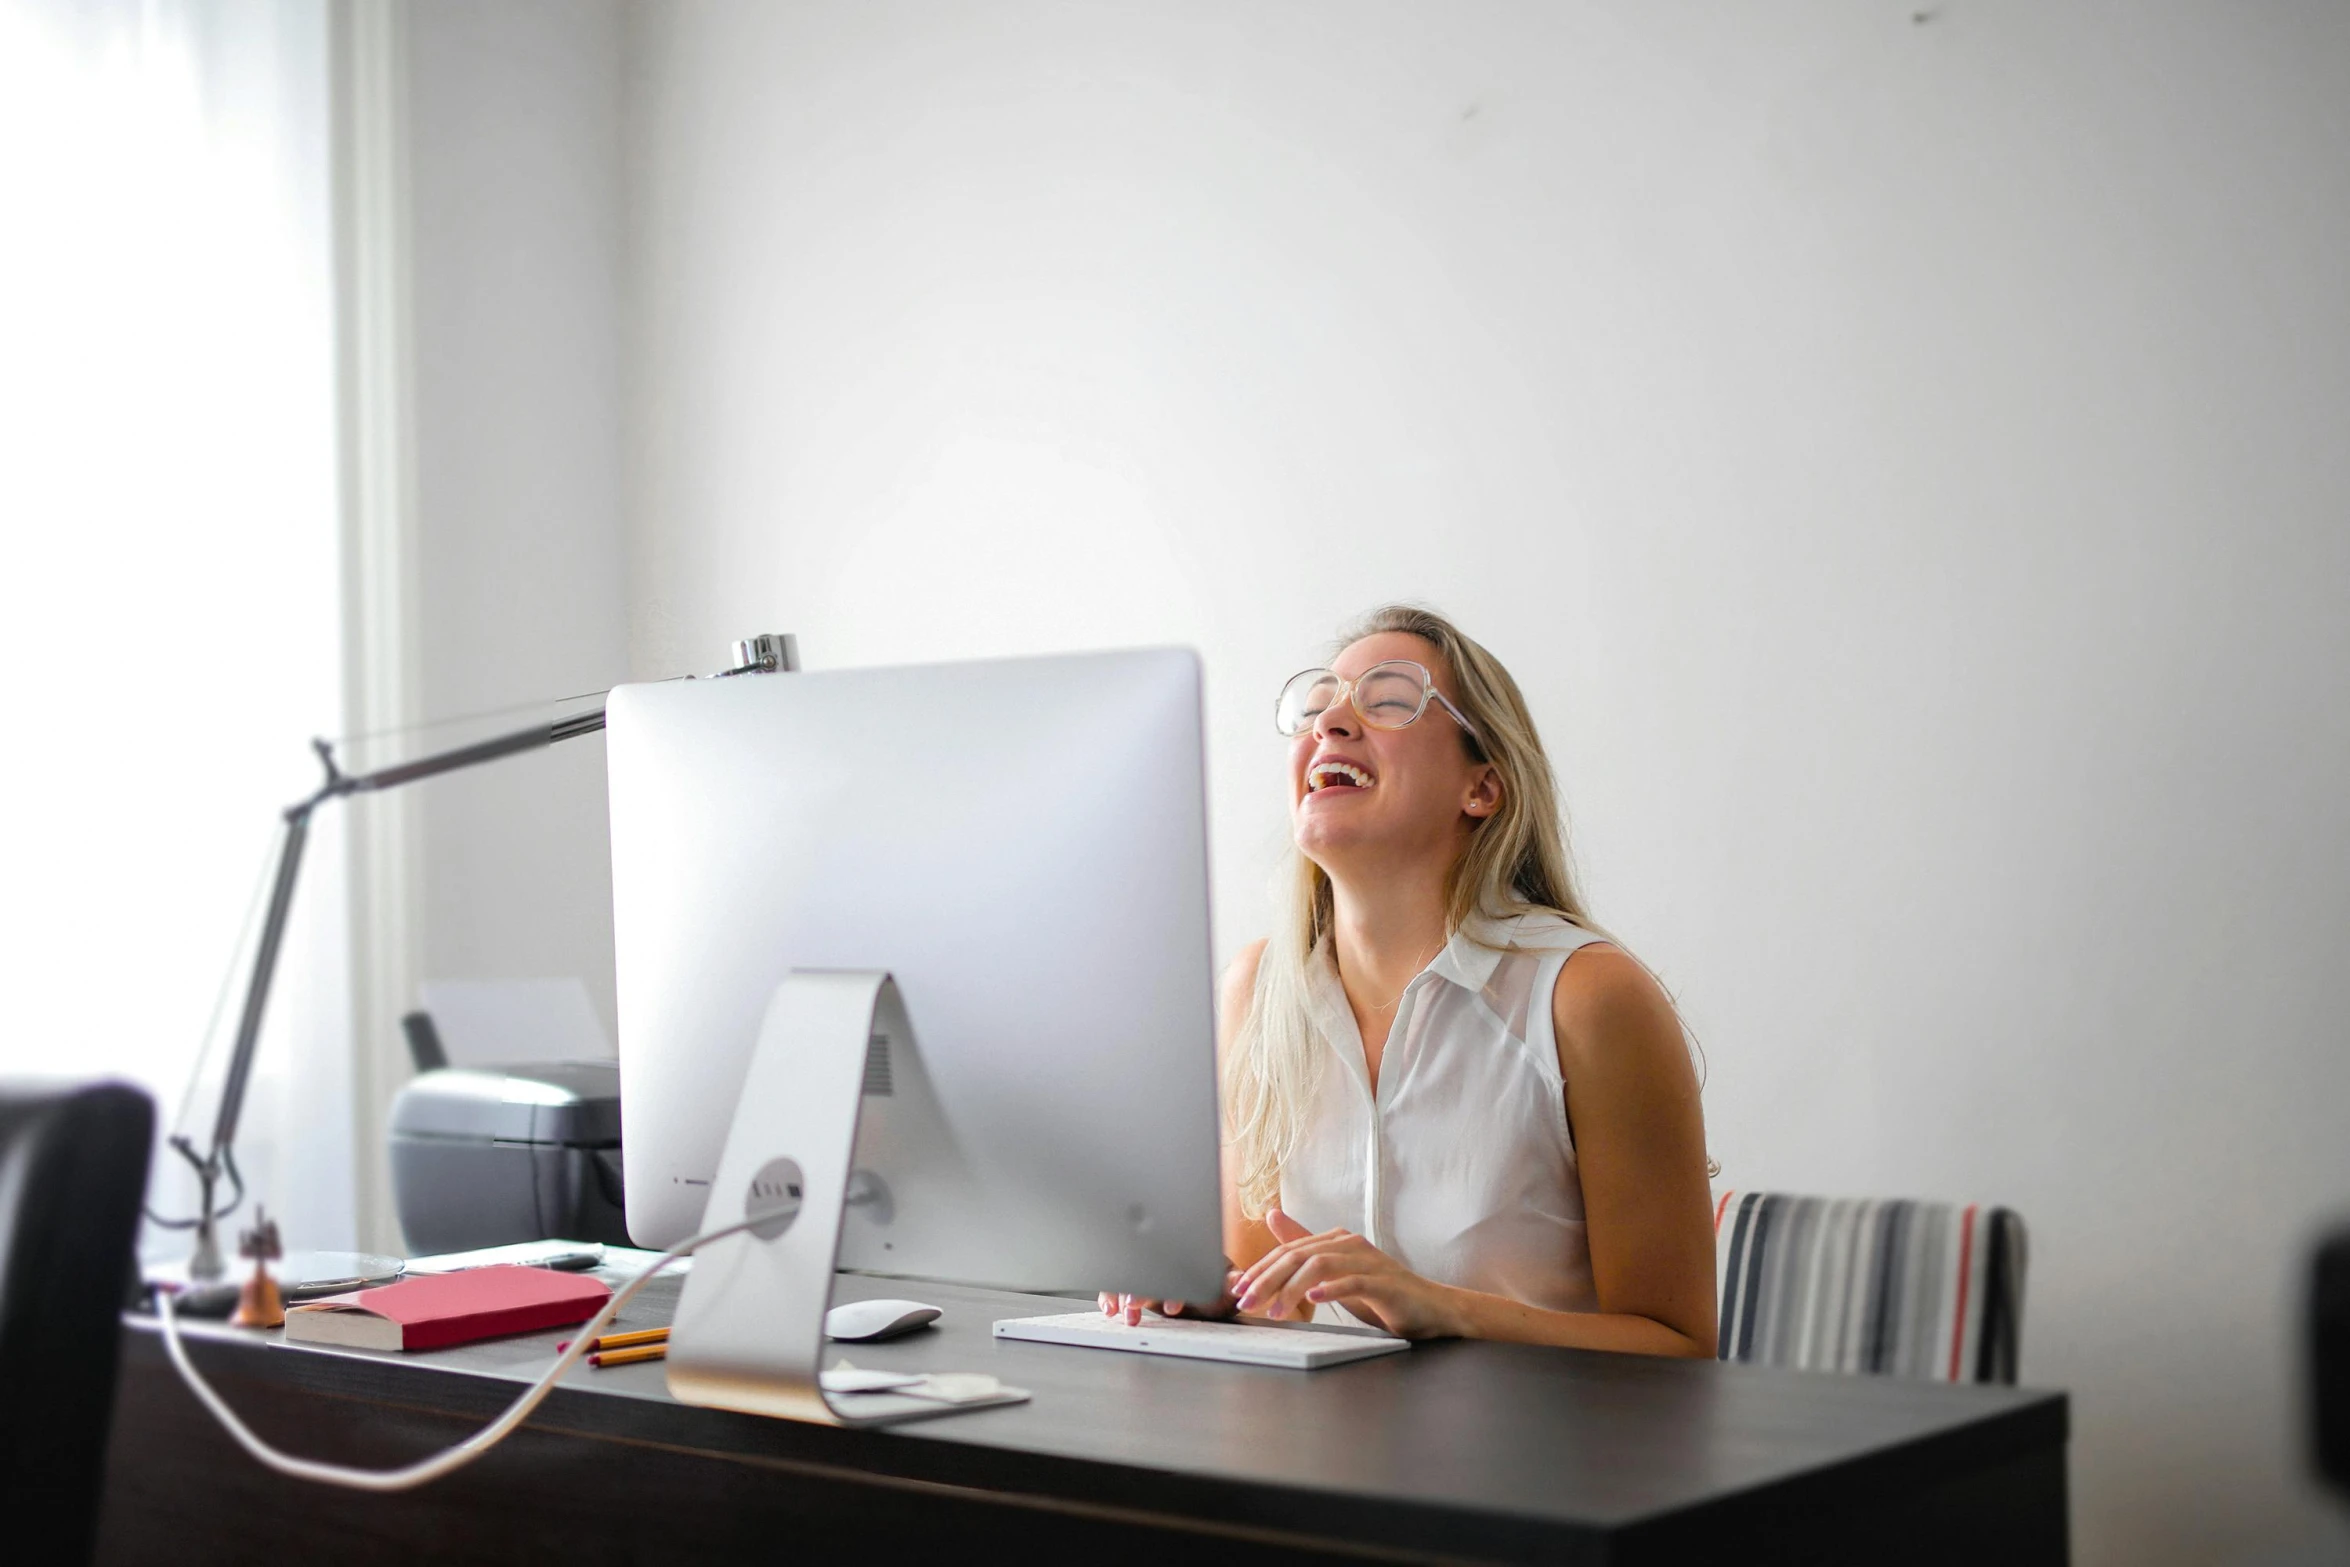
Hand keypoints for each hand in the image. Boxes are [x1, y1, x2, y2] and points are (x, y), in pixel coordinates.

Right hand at [1098, 1269, 1240, 1327]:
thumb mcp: (1225, 1286)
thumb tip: (1237, 1280)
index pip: (1175, 1268)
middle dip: (1138, 1289)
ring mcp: (1146, 1272)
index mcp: (1183, 1257)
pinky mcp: (1133, 1283)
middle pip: (1145, 1271)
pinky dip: (1109, 1296)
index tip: (1172, 1306)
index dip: (1173, 1287)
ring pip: (1127, 1279)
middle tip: (1134, 1304)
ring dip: (1121, 1295)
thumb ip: (1230, 1283)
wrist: (1205, 1291)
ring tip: (1125, 1315)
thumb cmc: (1215, 1285)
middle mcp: (1162, 1263)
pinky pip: (1115, 1285)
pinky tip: (1110, 1309)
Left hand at [1231, 1208, 1466, 1338]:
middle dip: (1267, 1279)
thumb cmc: (1382, 1296)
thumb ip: (1306, 1250)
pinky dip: (1331, 1290)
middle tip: (1247, 1302)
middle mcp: (1350, 1243)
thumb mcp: (1336, 1276)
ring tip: (1275, 1312)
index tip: (1238, 1290)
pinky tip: (1313, 1298)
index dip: (1260, 1269)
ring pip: (1320, 1265)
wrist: (1432, 1310)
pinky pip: (1353, 1282)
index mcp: (1337, 1240)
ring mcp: (1369, 1261)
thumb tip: (1273, 1216)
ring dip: (1291, 1289)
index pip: (1289, 1250)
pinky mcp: (1384, 1282)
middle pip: (1299, 1255)